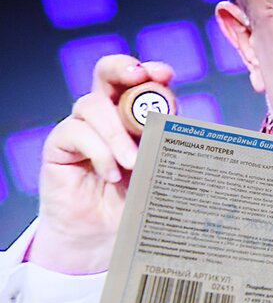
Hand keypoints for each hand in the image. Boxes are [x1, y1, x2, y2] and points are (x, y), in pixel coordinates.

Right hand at [29, 55, 174, 273]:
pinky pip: (76, 132)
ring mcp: (82, 126)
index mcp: (136, 113)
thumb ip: (167, 144)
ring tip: (134, 163)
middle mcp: (108, 113)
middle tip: (140, 77)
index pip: (141, 80)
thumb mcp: (160, 169)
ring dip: (117, 132)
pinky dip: (99, 152)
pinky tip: (112, 175)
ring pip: (93, 105)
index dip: (151, 71)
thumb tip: (181, 124)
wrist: (106, 234)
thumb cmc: (137, 198)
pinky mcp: (60, 145)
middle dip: (123, 68)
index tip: (165, 74)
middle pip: (107, 73)